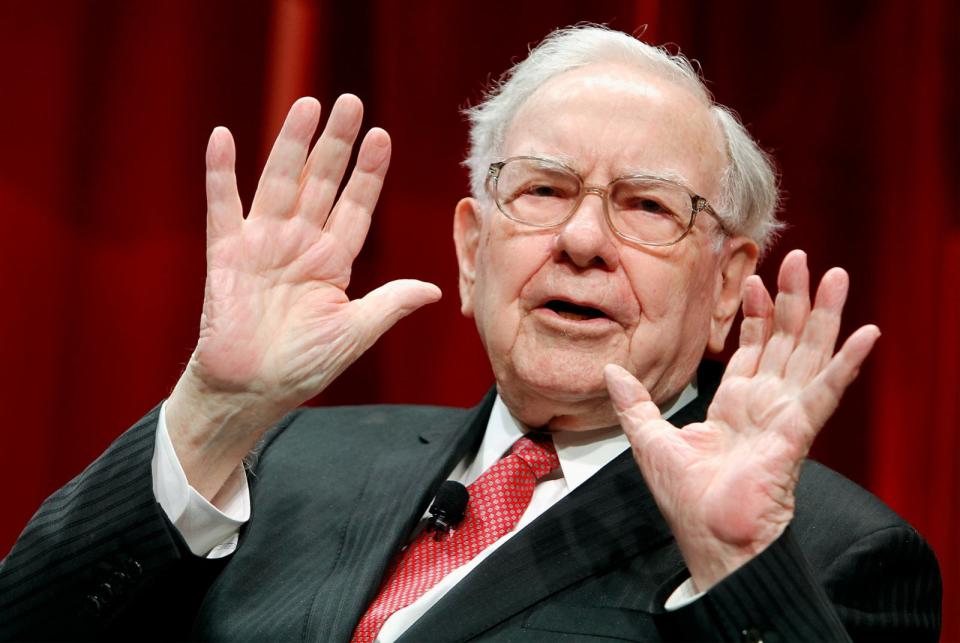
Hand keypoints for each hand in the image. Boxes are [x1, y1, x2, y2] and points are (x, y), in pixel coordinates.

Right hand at [166, 96, 440, 498]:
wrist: (252, 390)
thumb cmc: (302, 365)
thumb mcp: (355, 333)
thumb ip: (389, 304)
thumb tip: (434, 290)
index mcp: (333, 260)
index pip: (356, 206)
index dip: (368, 173)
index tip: (383, 138)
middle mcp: (300, 243)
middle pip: (322, 182)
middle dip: (337, 144)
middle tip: (351, 103)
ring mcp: (263, 244)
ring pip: (280, 183)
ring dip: (293, 144)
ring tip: (308, 106)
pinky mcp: (227, 254)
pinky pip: (223, 207)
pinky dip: (222, 174)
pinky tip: (224, 138)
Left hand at [604, 250, 879, 590]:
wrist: (708, 538)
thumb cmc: (686, 499)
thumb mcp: (649, 440)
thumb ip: (634, 402)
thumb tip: (610, 370)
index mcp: (735, 406)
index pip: (753, 349)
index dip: (756, 314)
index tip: (754, 278)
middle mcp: (766, 405)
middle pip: (786, 342)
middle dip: (793, 300)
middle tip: (802, 259)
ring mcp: (785, 416)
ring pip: (809, 354)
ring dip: (822, 315)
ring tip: (834, 275)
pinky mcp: (797, 431)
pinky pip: (826, 391)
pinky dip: (846, 363)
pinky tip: (864, 333)